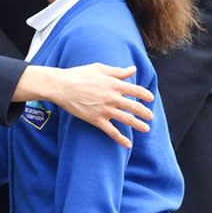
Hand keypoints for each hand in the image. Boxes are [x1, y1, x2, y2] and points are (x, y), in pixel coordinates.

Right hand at [14, 63, 153, 147]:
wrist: (61, 86)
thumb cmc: (78, 74)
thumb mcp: (98, 68)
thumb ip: (117, 71)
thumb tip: (132, 69)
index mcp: (113, 83)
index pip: (136, 90)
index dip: (145, 95)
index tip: (150, 98)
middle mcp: (111, 97)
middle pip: (134, 106)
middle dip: (145, 112)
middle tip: (150, 117)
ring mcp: (104, 109)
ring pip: (127, 119)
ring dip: (139, 125)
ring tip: (146, 128)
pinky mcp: (96, 119)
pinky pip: (112, 131)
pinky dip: (121, 139)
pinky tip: (128, 144)